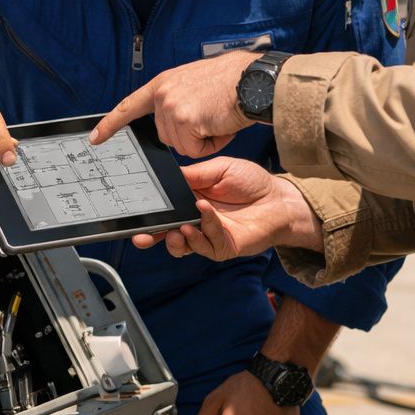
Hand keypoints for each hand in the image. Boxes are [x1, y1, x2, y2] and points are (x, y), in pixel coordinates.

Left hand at [89, 50, 253, 157]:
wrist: (253, 81)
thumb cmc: (232, 82)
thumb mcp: (194, 83)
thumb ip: (176, 99)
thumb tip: (174, 123)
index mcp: (163, 83)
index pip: (129, 106)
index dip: (111, 124)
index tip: (96, 138)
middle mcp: (163, 94)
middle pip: (166, 136)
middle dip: (190, 134)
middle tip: (210, 115)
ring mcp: (172, 108)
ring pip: (181, 146)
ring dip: (202, 140)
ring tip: (218, 117)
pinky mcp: (185, 121)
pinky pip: (195, 150)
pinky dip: (212, 145)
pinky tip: (221, 124)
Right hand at [131, 158, 322, 257]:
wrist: (280, 198)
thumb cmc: (252, 182)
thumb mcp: (220, 168)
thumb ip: (195, 174)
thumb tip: (170, 175)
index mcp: (190, 200)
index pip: (165, 209)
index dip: (150, 212)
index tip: (135, 211)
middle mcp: (195, 220)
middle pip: (167, 232)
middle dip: (152, 236)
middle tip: (141, 236)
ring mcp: (208, 235)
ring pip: (184, 245)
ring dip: (177, 239)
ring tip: (178, 230)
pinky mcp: (223, 247)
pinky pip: (208, 243)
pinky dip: (204, 229)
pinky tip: (203, 214)